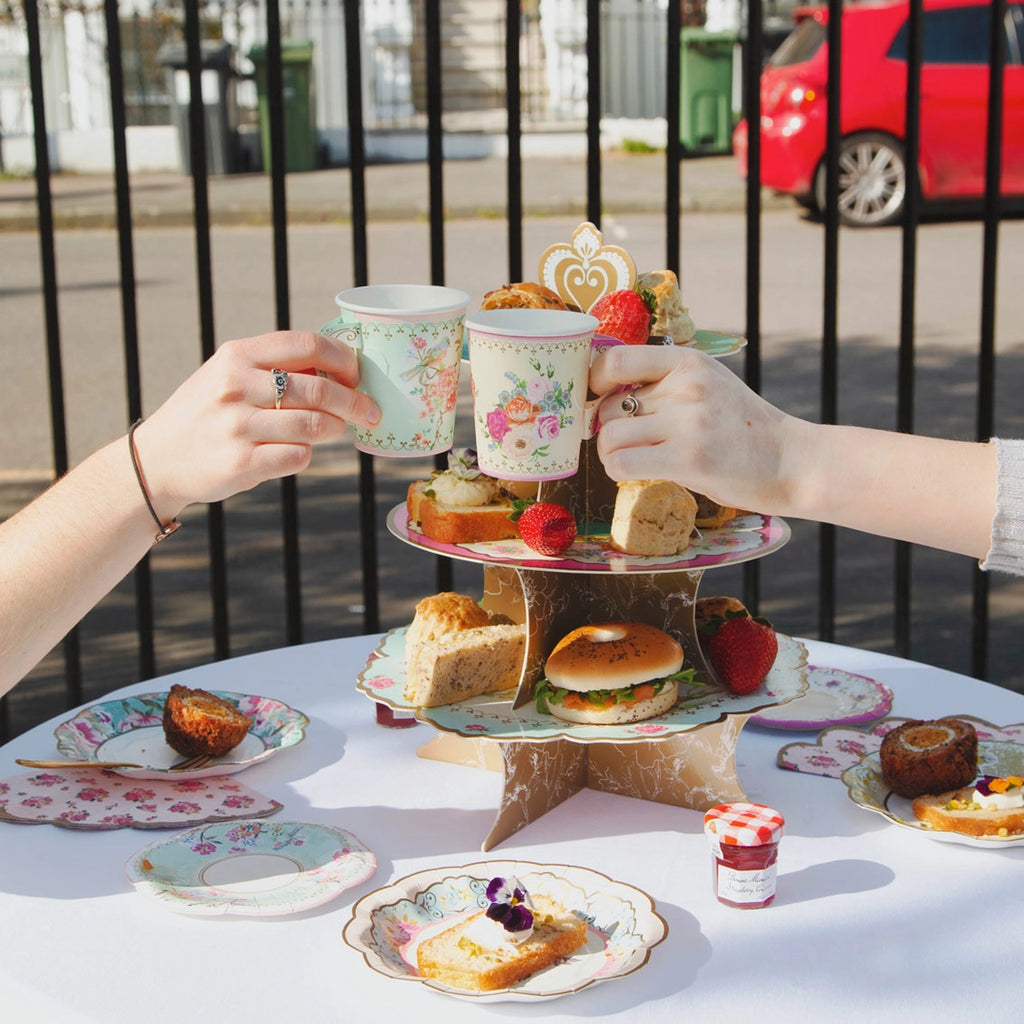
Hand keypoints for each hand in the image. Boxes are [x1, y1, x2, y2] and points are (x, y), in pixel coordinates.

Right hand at [131, 330, 380, 516]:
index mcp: (237, 355)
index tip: (358, 375)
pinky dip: (307, 454)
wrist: (156, 460)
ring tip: (333, 429)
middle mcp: (235, 387)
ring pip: (315, 426)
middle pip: (320, 390)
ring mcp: (237, 427)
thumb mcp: (228, 374)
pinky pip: (299, 456)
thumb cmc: (206, 412)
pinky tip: (296, 450)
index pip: (307, 345)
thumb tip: (339, 367)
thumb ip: (274, 365)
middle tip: (370, 412)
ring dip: (335, 429)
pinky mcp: (241, 464)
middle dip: (355, 402)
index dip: (344, 360)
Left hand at [590, 344, 798, 513]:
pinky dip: (618, 471)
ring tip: (637, 460)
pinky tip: (639, 472)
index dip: (594, 381)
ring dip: (612, 455)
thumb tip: (602, 396)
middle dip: (609, 429)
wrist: (790, 461)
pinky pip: (621, 464)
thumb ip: (663, 384)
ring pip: (610, 438)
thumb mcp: (707, 385)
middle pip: (608, 408)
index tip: (598, 399)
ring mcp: (687, 423)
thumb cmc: (741, 428)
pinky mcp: (688, 459)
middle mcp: (686, 387)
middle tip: (630, 442)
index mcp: (688, 362)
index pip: (616, 360)